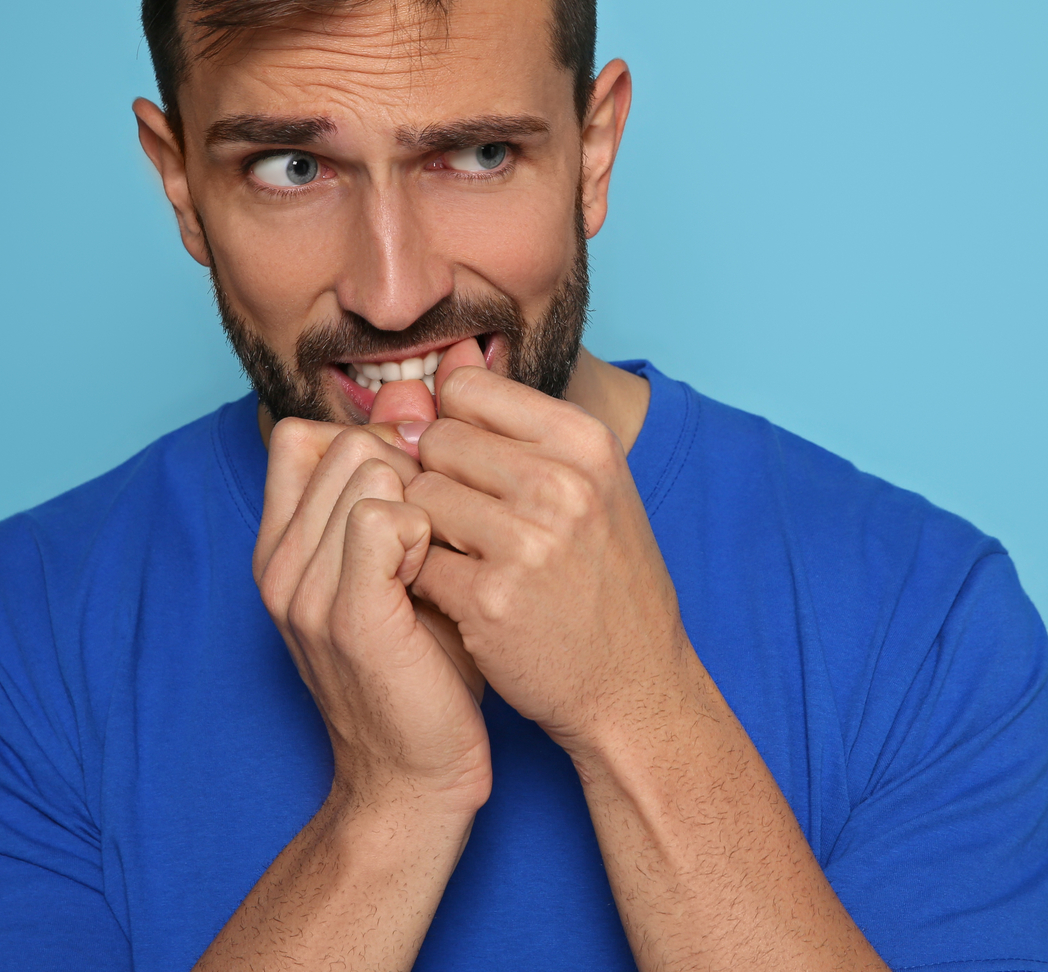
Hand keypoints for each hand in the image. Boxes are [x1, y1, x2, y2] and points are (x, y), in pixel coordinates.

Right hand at [256, 419, 490, 814]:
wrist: (416, 777)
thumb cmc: (427, 668)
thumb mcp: (406, 564)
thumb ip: (400, 482)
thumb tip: (418, 389)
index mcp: (280, 549)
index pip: (302, 434)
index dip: (371, 441)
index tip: (418, 491)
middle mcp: (277, 564)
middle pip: (344, 441)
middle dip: (408, 469)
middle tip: (438, 535)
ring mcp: (304, 590)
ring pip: (368, 469)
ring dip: (423, 501)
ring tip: (438, 561)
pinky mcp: (347, 616)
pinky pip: (387, 517)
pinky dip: (428, 533)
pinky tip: (440, 577)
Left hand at [404, 364, 696, 754]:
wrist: (633, 685)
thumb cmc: (604, 580)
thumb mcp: (589, 485)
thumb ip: (517, 427)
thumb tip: (442, 363)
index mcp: (586, 442)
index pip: (469, 388)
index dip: (454, 425)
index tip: (468, 465)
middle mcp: (561, 482)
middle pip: (437, 439)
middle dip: (435, 476)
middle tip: (463, 522)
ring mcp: (526, 541)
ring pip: (418, 496)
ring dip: (423, 527)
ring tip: (459, 556)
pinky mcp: (489, 598)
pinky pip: (413, 558)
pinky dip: (420, 575)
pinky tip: (452, 593)